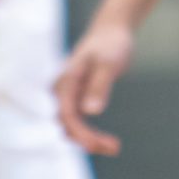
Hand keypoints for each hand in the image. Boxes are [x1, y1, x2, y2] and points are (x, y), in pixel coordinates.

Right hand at [53, 20, 135, 154]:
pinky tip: (108, 142)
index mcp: (66, 80)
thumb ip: (99, 86)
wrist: (112, 31)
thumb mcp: (109, 62)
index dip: (78, 132)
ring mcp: (69, 94)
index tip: (95, 144)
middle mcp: (63, 89)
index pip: (65, 113)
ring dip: (89, 139)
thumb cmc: (111, 43)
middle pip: (65, 123)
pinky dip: (92, 133)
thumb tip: (90, 111)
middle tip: (113, 147)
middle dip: (85, 139)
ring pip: (72, 126)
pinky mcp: (78, 98)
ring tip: (114, 148)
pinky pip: (79, 122)